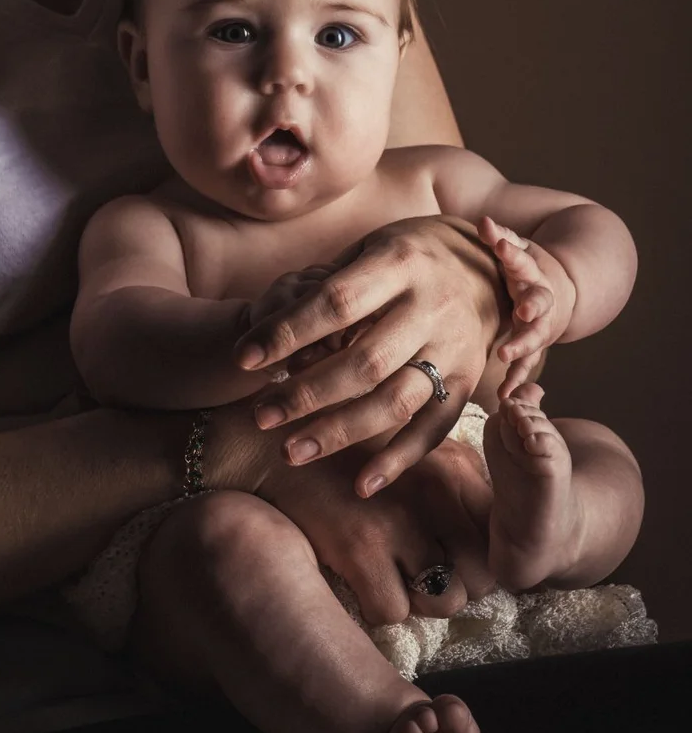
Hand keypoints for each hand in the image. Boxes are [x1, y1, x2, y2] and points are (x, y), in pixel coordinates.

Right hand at [209, 395, 493, 624]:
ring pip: (443, 602)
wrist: (270, 446)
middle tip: (420, 574)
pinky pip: (393, 612)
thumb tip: (487, 531)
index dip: (480, 560)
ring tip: (391, 577)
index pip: (496, 537)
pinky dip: (377, 606)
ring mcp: (397, 521)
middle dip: (454, 586)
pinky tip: (358, 579)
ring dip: (420, 601)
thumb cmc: (343, 452)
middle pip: (480, 578)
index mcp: (450, 468)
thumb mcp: (408, 451)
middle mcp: (434, 493)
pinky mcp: (359, 547)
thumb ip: (453, 484)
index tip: (454, 560)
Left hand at [234, 215, 509, 495]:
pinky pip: (435, 428)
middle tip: (260, 416)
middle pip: (364, 361)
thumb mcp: (369, 247)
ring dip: (339, 432)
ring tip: (290, 451)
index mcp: (400, 262)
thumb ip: (328, 287)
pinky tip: (361, 485)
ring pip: (395, 401)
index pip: (335, 303)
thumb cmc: (406, 255)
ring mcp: (455, 347)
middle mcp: (432, 306)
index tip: (244, 359)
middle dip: (306, 394)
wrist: (489, 265)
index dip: (287, 332)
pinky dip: (399, 460)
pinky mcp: (470, 382)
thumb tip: (272, 334)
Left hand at [477, 216, 574, 398]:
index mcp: (532, 271)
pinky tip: (506, 394)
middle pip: (539, 302)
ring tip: (505, 356)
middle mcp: (541, 298)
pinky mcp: (535, 345)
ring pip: (535, 336)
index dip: (512, 253)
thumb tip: (482, 220)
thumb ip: (500, 237)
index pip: (522, 259)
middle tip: (523, 312)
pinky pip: (527, 365)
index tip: (502, 246)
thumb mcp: (517, 248)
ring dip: (522, 346)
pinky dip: (517, 379)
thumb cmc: (525, 266)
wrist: (559, 289)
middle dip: (532, 306)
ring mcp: (540, 324)